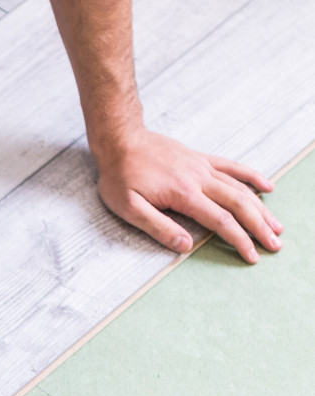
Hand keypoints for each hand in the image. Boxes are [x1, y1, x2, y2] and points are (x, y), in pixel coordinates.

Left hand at [93, 129, 282, 263]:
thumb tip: (186, 246)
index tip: (252, 255)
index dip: (239, 239)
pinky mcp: (200, 159)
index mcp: (184, 194)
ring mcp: (202, 167)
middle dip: (259, 226)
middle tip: (274, 244)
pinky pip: (232, 167)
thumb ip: (158, 227)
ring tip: (276, 225)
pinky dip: (252, 177)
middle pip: (239, 204)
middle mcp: (199, 178)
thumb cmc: (120, 177)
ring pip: (240, 188)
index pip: (220, 221)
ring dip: (260, 207)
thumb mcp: (129, 208)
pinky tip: (266, 187)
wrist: (120, 141)